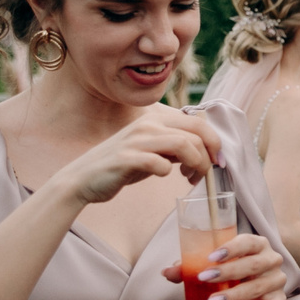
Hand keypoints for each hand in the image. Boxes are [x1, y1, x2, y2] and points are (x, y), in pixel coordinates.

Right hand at [64, 106, 221, 205]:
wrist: (83, 179)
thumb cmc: (123, 166)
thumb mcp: (153, 149)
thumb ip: (175, 145)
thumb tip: (206, 151)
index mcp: (156, 119)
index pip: (198, 122)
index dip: (215, 142)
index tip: (217, 161)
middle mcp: (147, 124)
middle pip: (196, 133)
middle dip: (209, 156)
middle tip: (206, 173)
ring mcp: (136, 140)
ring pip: (184, 145)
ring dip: (196, 164)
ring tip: (191, 178)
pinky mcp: (126, 159)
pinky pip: (160, 164)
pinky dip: (168, 172)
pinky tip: (164, 176)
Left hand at [160, 231, 293, 299]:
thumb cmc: (231, 277)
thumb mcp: (213, 270)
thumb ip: (191, 269)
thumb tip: (166, 272)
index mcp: (255, 245)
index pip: (247, 241)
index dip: (230, 248)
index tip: (211, 258)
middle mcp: (270, 259)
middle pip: (253, 263)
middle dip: (228, 271)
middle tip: (204, 278)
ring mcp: (276, 279)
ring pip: (258, 285)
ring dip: (236, 294)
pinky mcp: (278, 298)